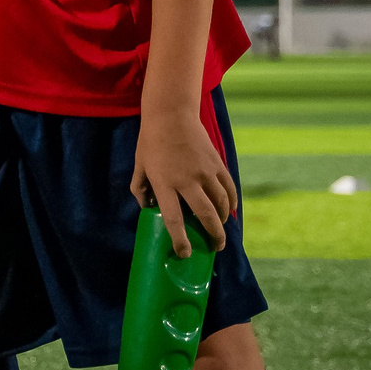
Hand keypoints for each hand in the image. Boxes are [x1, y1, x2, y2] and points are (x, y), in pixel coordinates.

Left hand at [131, 106, 234, 256]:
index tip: (185, 253)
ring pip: (220, 204)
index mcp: (165, 184)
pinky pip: (229, 189)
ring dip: (222, 221)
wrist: (172, 115)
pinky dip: (231, 203)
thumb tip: (148, 209)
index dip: (181, 240)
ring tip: (220, 232)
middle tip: (215, 248)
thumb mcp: (139, 167)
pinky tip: (228, 211)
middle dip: (213, 236)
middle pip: (205, 216)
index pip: (174, 219)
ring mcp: (205, 172)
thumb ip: (140, 190)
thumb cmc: (151, 142)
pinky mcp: (217, 164)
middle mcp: (187, 180)